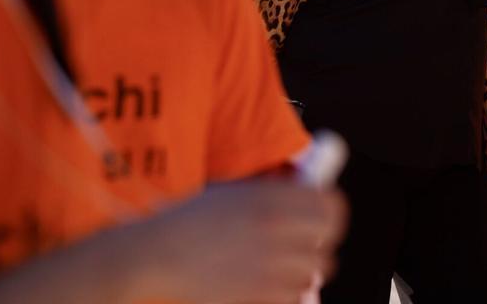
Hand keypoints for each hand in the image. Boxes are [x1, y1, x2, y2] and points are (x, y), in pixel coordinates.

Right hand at [132, 178, 347, 302]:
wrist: (155, 255)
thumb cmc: (188, 222)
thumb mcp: (232, 193)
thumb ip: (271, 194)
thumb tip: (305, 196)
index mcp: (270, 197)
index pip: (330, 205)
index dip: (330, 212)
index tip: (323, 219)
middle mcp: (275, 226)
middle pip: (328, 238)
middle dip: (319, 243)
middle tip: (305, 246)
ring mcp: (269, 262)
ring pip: (314, 270)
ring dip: (303, 270)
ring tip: (281, 268)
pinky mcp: (260, 293)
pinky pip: (293, 295)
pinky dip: (286, 292)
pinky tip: (268, 285)